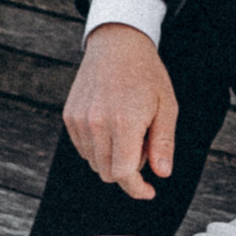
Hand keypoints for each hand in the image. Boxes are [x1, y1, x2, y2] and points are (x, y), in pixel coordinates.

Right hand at [61, 25, 177, 200]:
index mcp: (124, 122)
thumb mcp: (167, 106)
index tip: (148, 191)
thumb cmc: (146, 74)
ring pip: (94, 162)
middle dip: (128, 170)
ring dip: (113, 158)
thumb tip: (162, 173)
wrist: (117, 43)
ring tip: (127, 130)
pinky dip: (98, 146)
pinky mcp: (69, 116)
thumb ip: (163, 143)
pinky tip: (111, 123)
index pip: (124, 174)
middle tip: (143, 144)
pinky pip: (83, 148)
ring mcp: (79, 120)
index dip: (137, 189)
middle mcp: (96, 123)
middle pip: (108, 173)